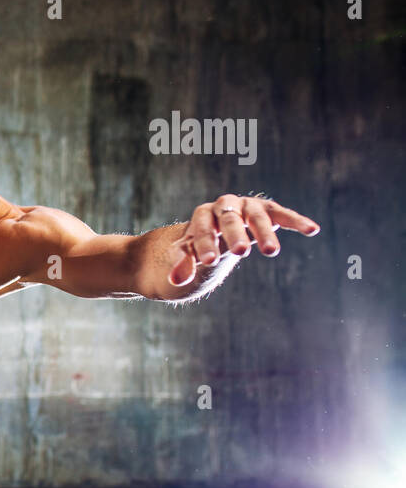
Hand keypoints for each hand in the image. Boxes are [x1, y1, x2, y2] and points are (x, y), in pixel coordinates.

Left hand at [169, 194, 319, 286]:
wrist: (217, 230)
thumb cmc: (201, 244)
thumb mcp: (189, 255)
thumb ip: (183, 264)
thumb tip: (175, 281)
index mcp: (202, 215)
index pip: (202, 228)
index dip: (204, 243)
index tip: (209, 261)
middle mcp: (225, 206)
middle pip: (228, 218)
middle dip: (234, 234)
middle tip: (240, 252)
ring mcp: (247, 206)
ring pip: (256, 216)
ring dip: (264, 231)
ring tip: (271, 252)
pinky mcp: (267, 210)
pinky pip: (282, 214)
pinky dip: (296, 221)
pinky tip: (313, 230)